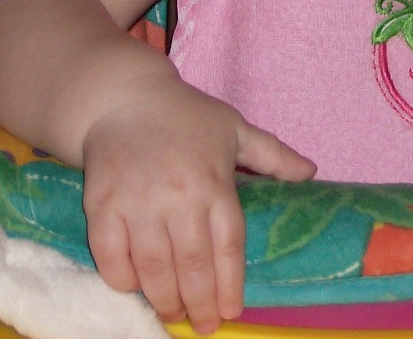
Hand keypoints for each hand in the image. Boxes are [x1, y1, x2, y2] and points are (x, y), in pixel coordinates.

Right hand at [80, 79, 315, 332]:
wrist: (122, 97)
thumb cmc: (185, 115)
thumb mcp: (234, 128)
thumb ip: (273, 156)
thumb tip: (311, 173)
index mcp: (214, 181)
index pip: (228, 244)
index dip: (231, 283)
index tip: (233, 312)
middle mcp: (178, 196)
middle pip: (193, 264)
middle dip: (200, 303)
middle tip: (204, 327)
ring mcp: (137, 202)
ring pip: (154, 266)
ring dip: (164, 298)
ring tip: (174, 316)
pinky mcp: (102, 204)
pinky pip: (111, 254)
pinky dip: (122, 278)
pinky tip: (135, 289)